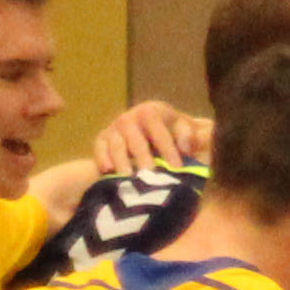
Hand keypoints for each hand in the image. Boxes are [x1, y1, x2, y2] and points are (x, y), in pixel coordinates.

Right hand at [88, 99, 206, 174]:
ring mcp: (114, 128)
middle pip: (134, 137)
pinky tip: (109, 171)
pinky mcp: (102, 139)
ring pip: (116, 144)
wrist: (154, 135)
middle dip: (143, 157)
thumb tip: (186, 147)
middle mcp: (130, 117)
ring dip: (122, 161)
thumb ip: (190, 136)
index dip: (167, 146)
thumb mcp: (185, 131)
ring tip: (130, 178)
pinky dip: (103, 158)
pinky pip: (99, 148)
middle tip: (151, 174)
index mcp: (151, 111)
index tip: (176, 167)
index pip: (157, 126)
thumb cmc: (175, 135)